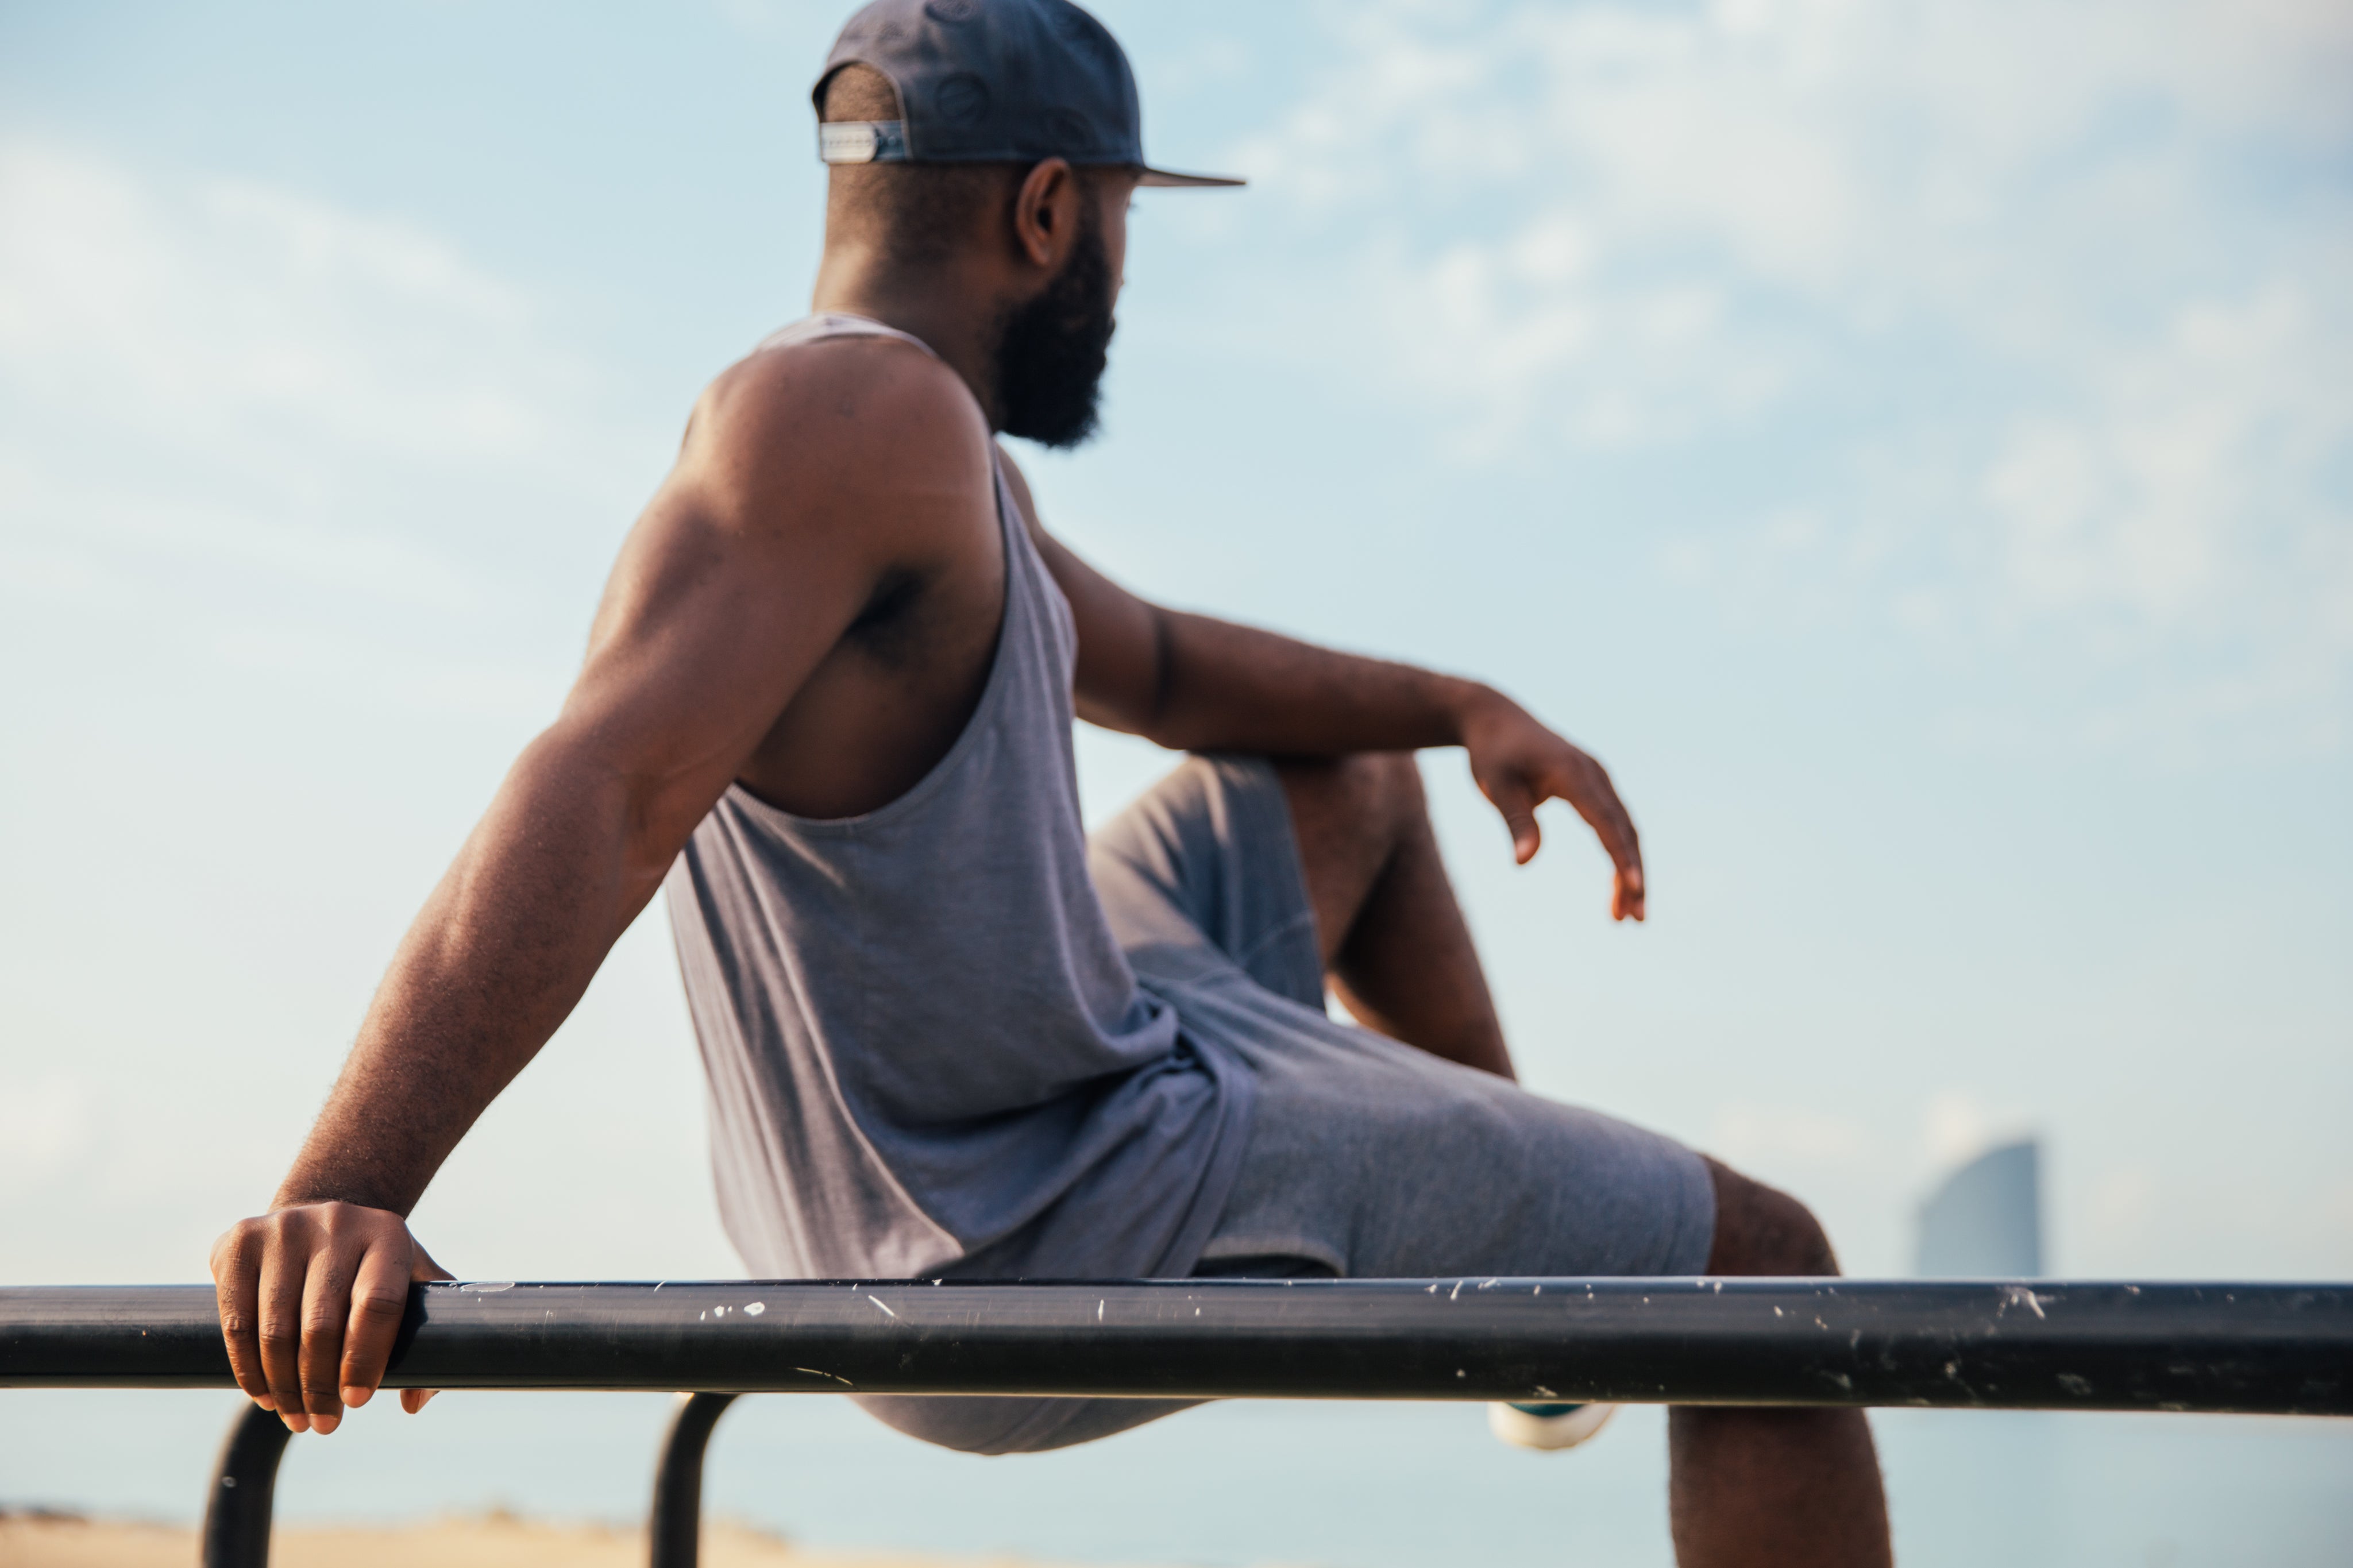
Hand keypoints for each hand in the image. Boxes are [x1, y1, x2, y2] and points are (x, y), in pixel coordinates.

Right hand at [210, 1201, 451, 1434]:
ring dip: (284, 1387)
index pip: (378, 1304)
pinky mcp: (239, 1242)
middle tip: (324, 1424)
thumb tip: (414, 1402)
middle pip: (322, 1324)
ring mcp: (283, 1228)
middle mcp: (337, 1223)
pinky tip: (264, 1395)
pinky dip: (248, 1368)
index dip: (366, 1358)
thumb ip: (431, 1338)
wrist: (315, 1221)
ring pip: (276, 1329)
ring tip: (296, 1418)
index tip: (357, 1401)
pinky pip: (237, 1322)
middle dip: (321, 1387)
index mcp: (388, 1234)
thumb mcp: (412, 1285)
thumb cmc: (370, 1268)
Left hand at [1460, 693, 1645, 920]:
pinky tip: (1617, 885)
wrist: (1493, 718)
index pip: (1605, 820)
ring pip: (1625, 830)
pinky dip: (1619, 854)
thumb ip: (1515, 820)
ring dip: (1629, 870)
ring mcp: (1597, 779)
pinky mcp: (1593, 786)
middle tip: (1636, 919)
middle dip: (1633, 874)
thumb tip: (1523, 862)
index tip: (1634, 887)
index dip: (1620, 855)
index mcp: (1573, 773)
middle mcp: (1594, 774)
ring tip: (1625, 917)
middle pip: (1625, 829)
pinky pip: (1614, 824)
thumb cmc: (1492, 753)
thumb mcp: (1496, 785)